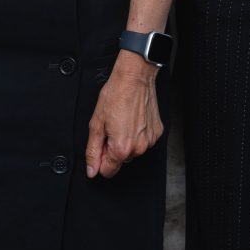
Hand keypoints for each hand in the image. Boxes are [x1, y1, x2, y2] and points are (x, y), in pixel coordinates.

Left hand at [85, 51, 161, 178]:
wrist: (135, 78)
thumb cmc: (116, 95)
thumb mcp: (96, 123)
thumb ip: (93, 151)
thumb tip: (92, 170)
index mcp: (121, 148)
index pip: (108, 171)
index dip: (101, 159)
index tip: (101, 144)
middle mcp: (138, 148)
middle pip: (121, 161)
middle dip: (113, 149)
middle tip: (111, 128)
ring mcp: (150, 141)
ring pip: (133, 151)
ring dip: (126, 141)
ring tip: (123, 121)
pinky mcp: (157, 132)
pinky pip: (144, 141)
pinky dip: (138, 134)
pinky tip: (133, 120)